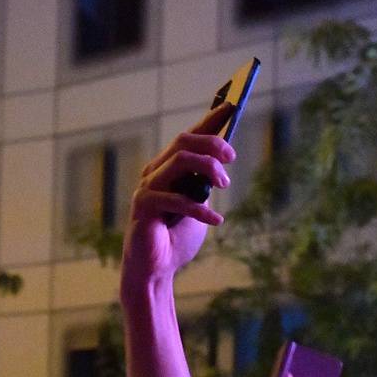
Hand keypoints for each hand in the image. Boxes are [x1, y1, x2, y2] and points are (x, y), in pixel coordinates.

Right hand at [119, 107, 234, 291]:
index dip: (209, 119)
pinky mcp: (144, 206)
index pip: (189, 137)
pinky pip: (175, 198)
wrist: (155, 271)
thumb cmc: (177, 239)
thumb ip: (205, 184)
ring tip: (224, 185)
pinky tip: (216, 220)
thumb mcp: (199, 205)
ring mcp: (147, 188)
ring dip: (208, 168)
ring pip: (180, 160)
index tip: (231, 105)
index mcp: (168, 169)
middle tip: (232, 160)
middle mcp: (155, 172)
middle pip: (184, 141)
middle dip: (213, 144)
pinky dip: (200, 209)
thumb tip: (223, 159)